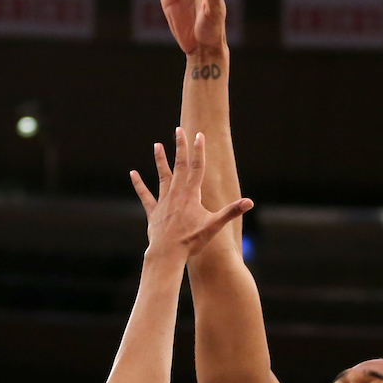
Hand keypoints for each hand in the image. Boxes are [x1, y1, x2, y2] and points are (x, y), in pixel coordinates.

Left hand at [130, 128, 252, 259]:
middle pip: (180, 166)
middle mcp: (176, 193)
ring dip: (160, 160)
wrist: (167, 253)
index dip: (199, 150)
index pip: (197, 167)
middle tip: (179, 129)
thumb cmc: (191, 240)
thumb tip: (249, 202)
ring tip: (157, 145)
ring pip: (162, 176)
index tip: (199, 135)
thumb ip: (231, 211)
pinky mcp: (153, 212)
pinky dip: (139, 184)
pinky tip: (132, 173)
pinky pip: (145, 195)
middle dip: (180, 147)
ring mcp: (163, 201)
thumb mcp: (214, 226)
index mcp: (191, 194)